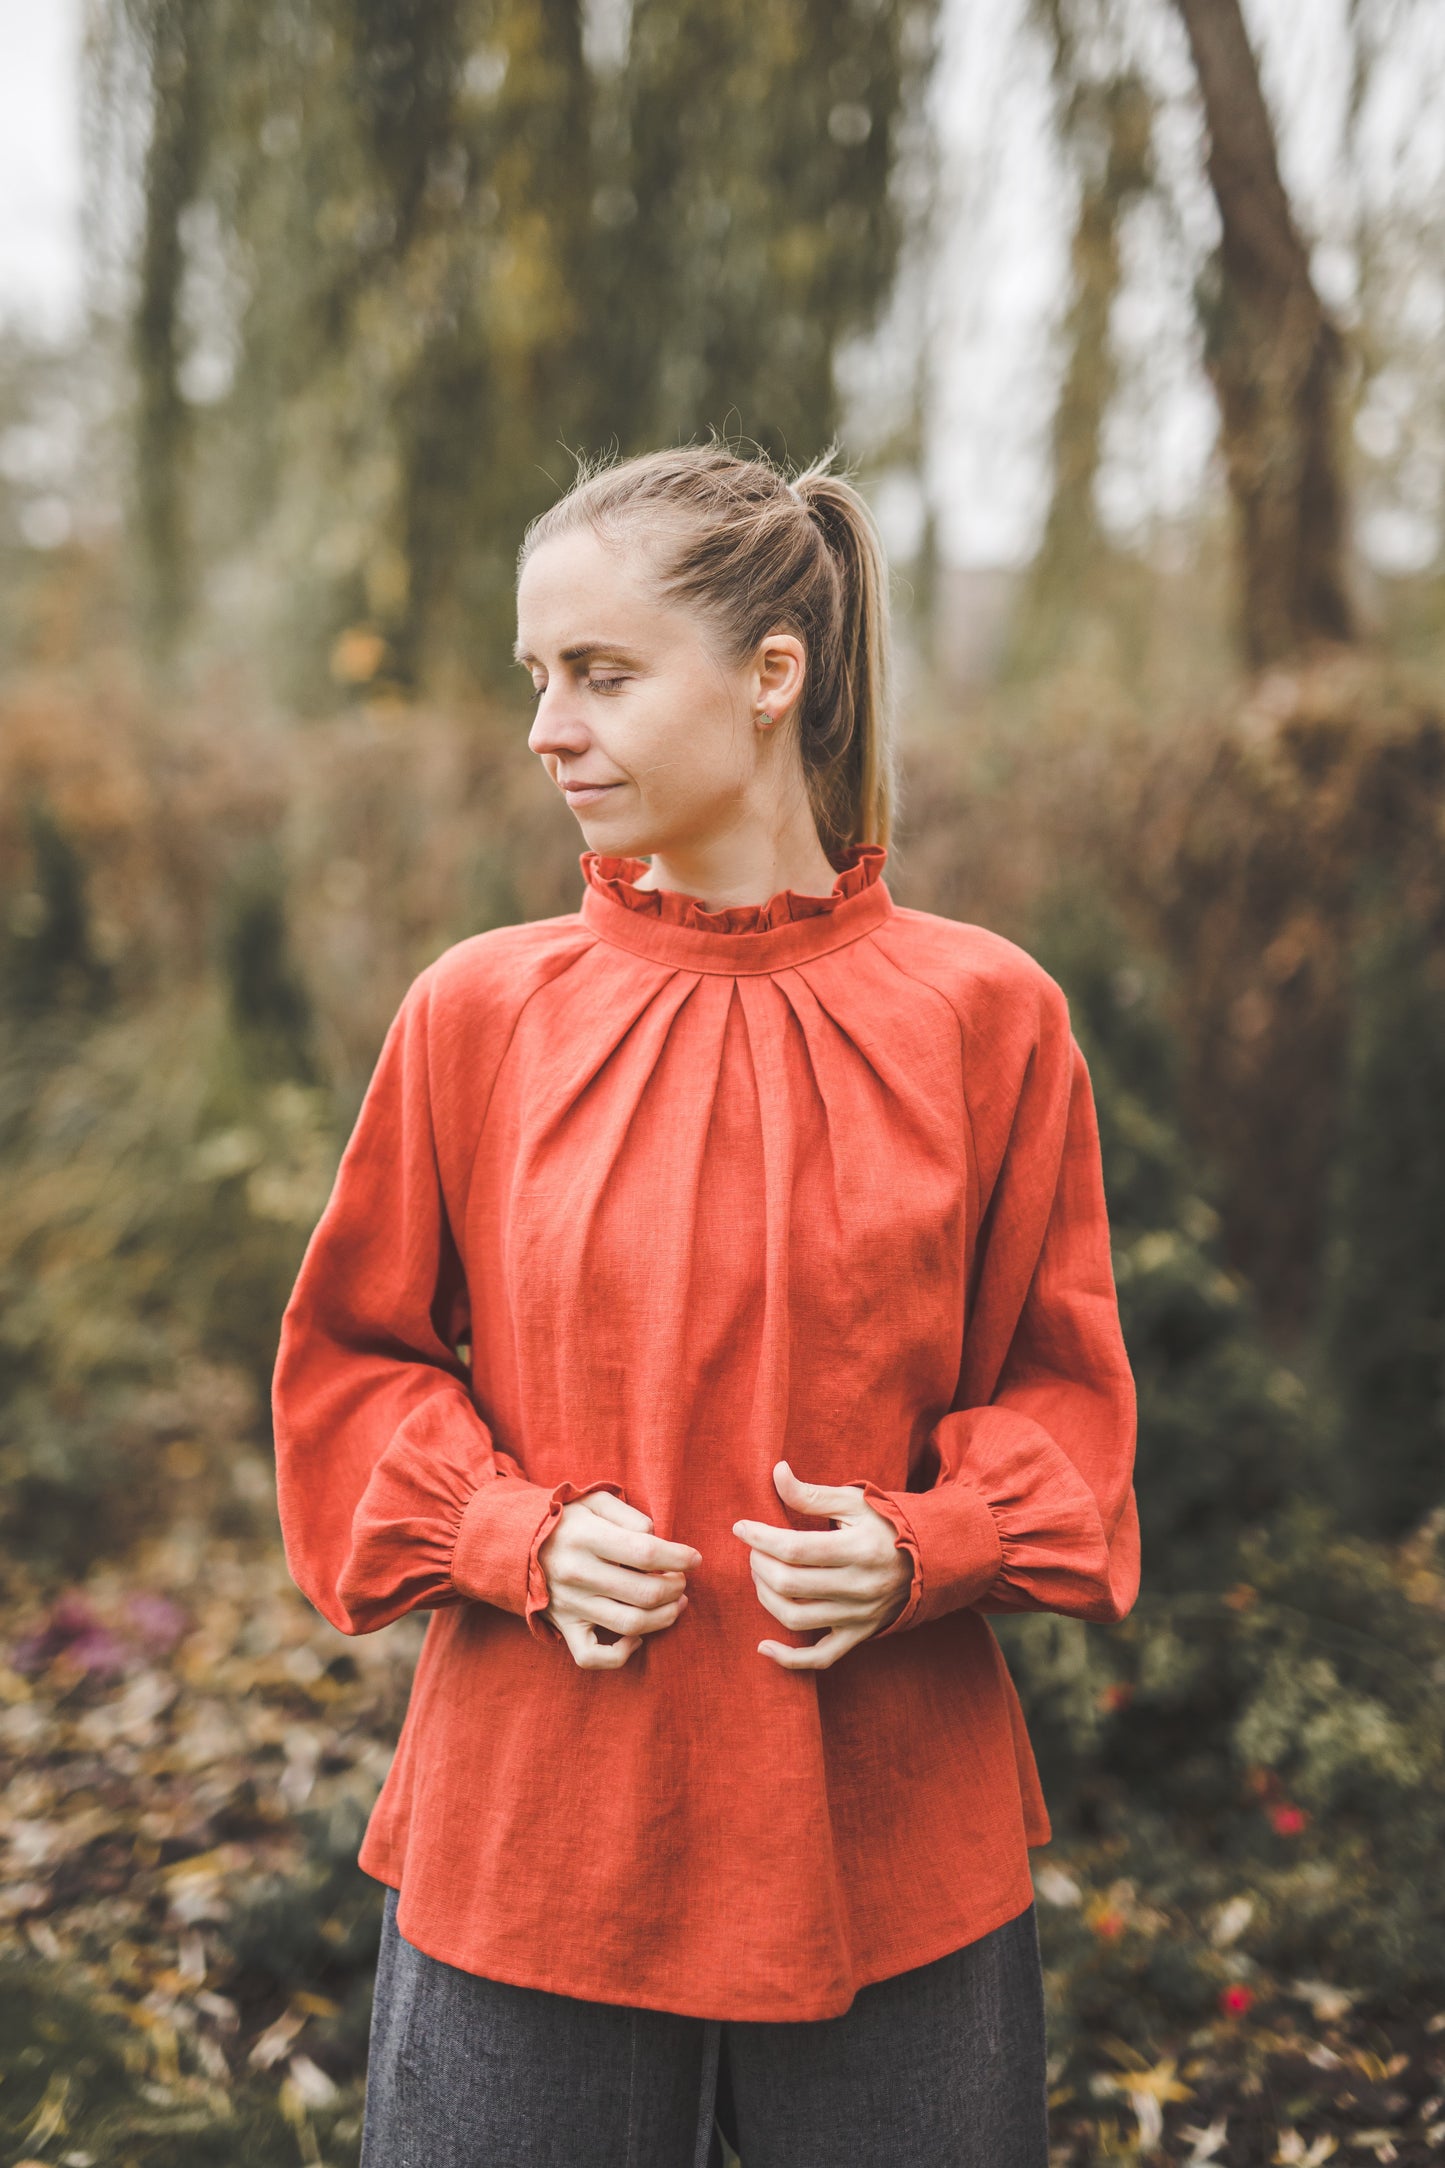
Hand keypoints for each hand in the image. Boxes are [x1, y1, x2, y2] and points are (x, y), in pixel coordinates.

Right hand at [539, 1490, 701, 1670]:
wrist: (512, 1543)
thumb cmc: (565, 1520)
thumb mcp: (594, 1501)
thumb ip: (629, 1515)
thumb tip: (657, 1538)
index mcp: (587, 1537)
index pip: (647, 1553)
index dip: (679, 1557)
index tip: (695, 1559)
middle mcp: (578, 1574)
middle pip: (646, 1592)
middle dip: (676, 1587)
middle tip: (681, 1579)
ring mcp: (570, 1605)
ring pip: (631, 1625)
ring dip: (664, 1617)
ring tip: (675, 1603)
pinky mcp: (563, 1627)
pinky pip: (593, 1656)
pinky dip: (621, 1654)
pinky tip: (636, 1637)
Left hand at [732, 1461, 911, 1670]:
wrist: (931, 1559)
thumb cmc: (885, 1523)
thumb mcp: (853, 1502)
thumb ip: (811, 1494)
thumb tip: (777, 1472)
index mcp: (857, 1549)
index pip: (795, 1549)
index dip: (760, 1537)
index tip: (740, 1527)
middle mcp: (859, 1587)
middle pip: (790, 1584)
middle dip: (759, 1564)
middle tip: (754, 1549)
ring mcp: (859, 1616)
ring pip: (796, 1619)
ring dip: (765, 1597)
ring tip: (760, 1576)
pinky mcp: (859, 1634)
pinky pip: (820, 1658)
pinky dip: (789, 1658)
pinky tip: (764, 1646)